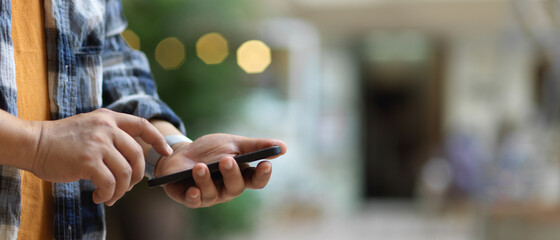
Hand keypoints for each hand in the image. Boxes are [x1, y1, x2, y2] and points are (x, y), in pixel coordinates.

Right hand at [31, 108, 171, 205]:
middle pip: (137, 155)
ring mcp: (98, 143)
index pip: (142, 125)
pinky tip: (98, 196)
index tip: (165, 152)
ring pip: (125, 172)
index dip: (157, 139)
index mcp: (108, 118)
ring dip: (121, 190)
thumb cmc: (61, 141)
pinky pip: (110, 183)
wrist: (34, 144)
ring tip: (109, 196)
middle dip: (136, 175)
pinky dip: (108, 194)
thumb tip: (133, 159)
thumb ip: (111, 135)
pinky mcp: (88, 161)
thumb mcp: (90, 127)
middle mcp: (106, 128)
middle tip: (127, 187)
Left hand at [155, 133, 286, 207]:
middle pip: (236, 187)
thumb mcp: (233, 143)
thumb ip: (256, 146)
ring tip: (200, 167)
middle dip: (232, 174)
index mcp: (241, 175)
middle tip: (226, 159)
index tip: (266, 164)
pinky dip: (193, 196)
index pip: (257, 180)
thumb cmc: (211, 150)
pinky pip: (194, 201)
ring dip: (206, 180)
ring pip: (213, 193)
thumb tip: (284, 147)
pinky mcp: (191, 198)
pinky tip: (192, 189)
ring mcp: (210, 195)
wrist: (181, 153)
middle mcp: (228, 189)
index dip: (262, 174)